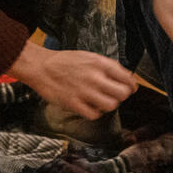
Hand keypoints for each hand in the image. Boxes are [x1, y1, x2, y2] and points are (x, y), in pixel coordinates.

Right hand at [9, 40, 137, 118]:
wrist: (41, 66)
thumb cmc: (66, 61)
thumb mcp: (90, 57)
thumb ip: (108, 67)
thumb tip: (126, 78)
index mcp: (100, 64)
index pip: (127, 78)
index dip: (131, 85)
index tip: (130, 89)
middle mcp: (94, 77)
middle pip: (122, 94)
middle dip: (122, 95)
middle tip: (116, 95)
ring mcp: (84, 91)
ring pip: (111, 105)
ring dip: (109, 105)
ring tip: (103, 101)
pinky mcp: (73, 103)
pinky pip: (94, 115)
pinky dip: (95, 113)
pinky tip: (91, 107)